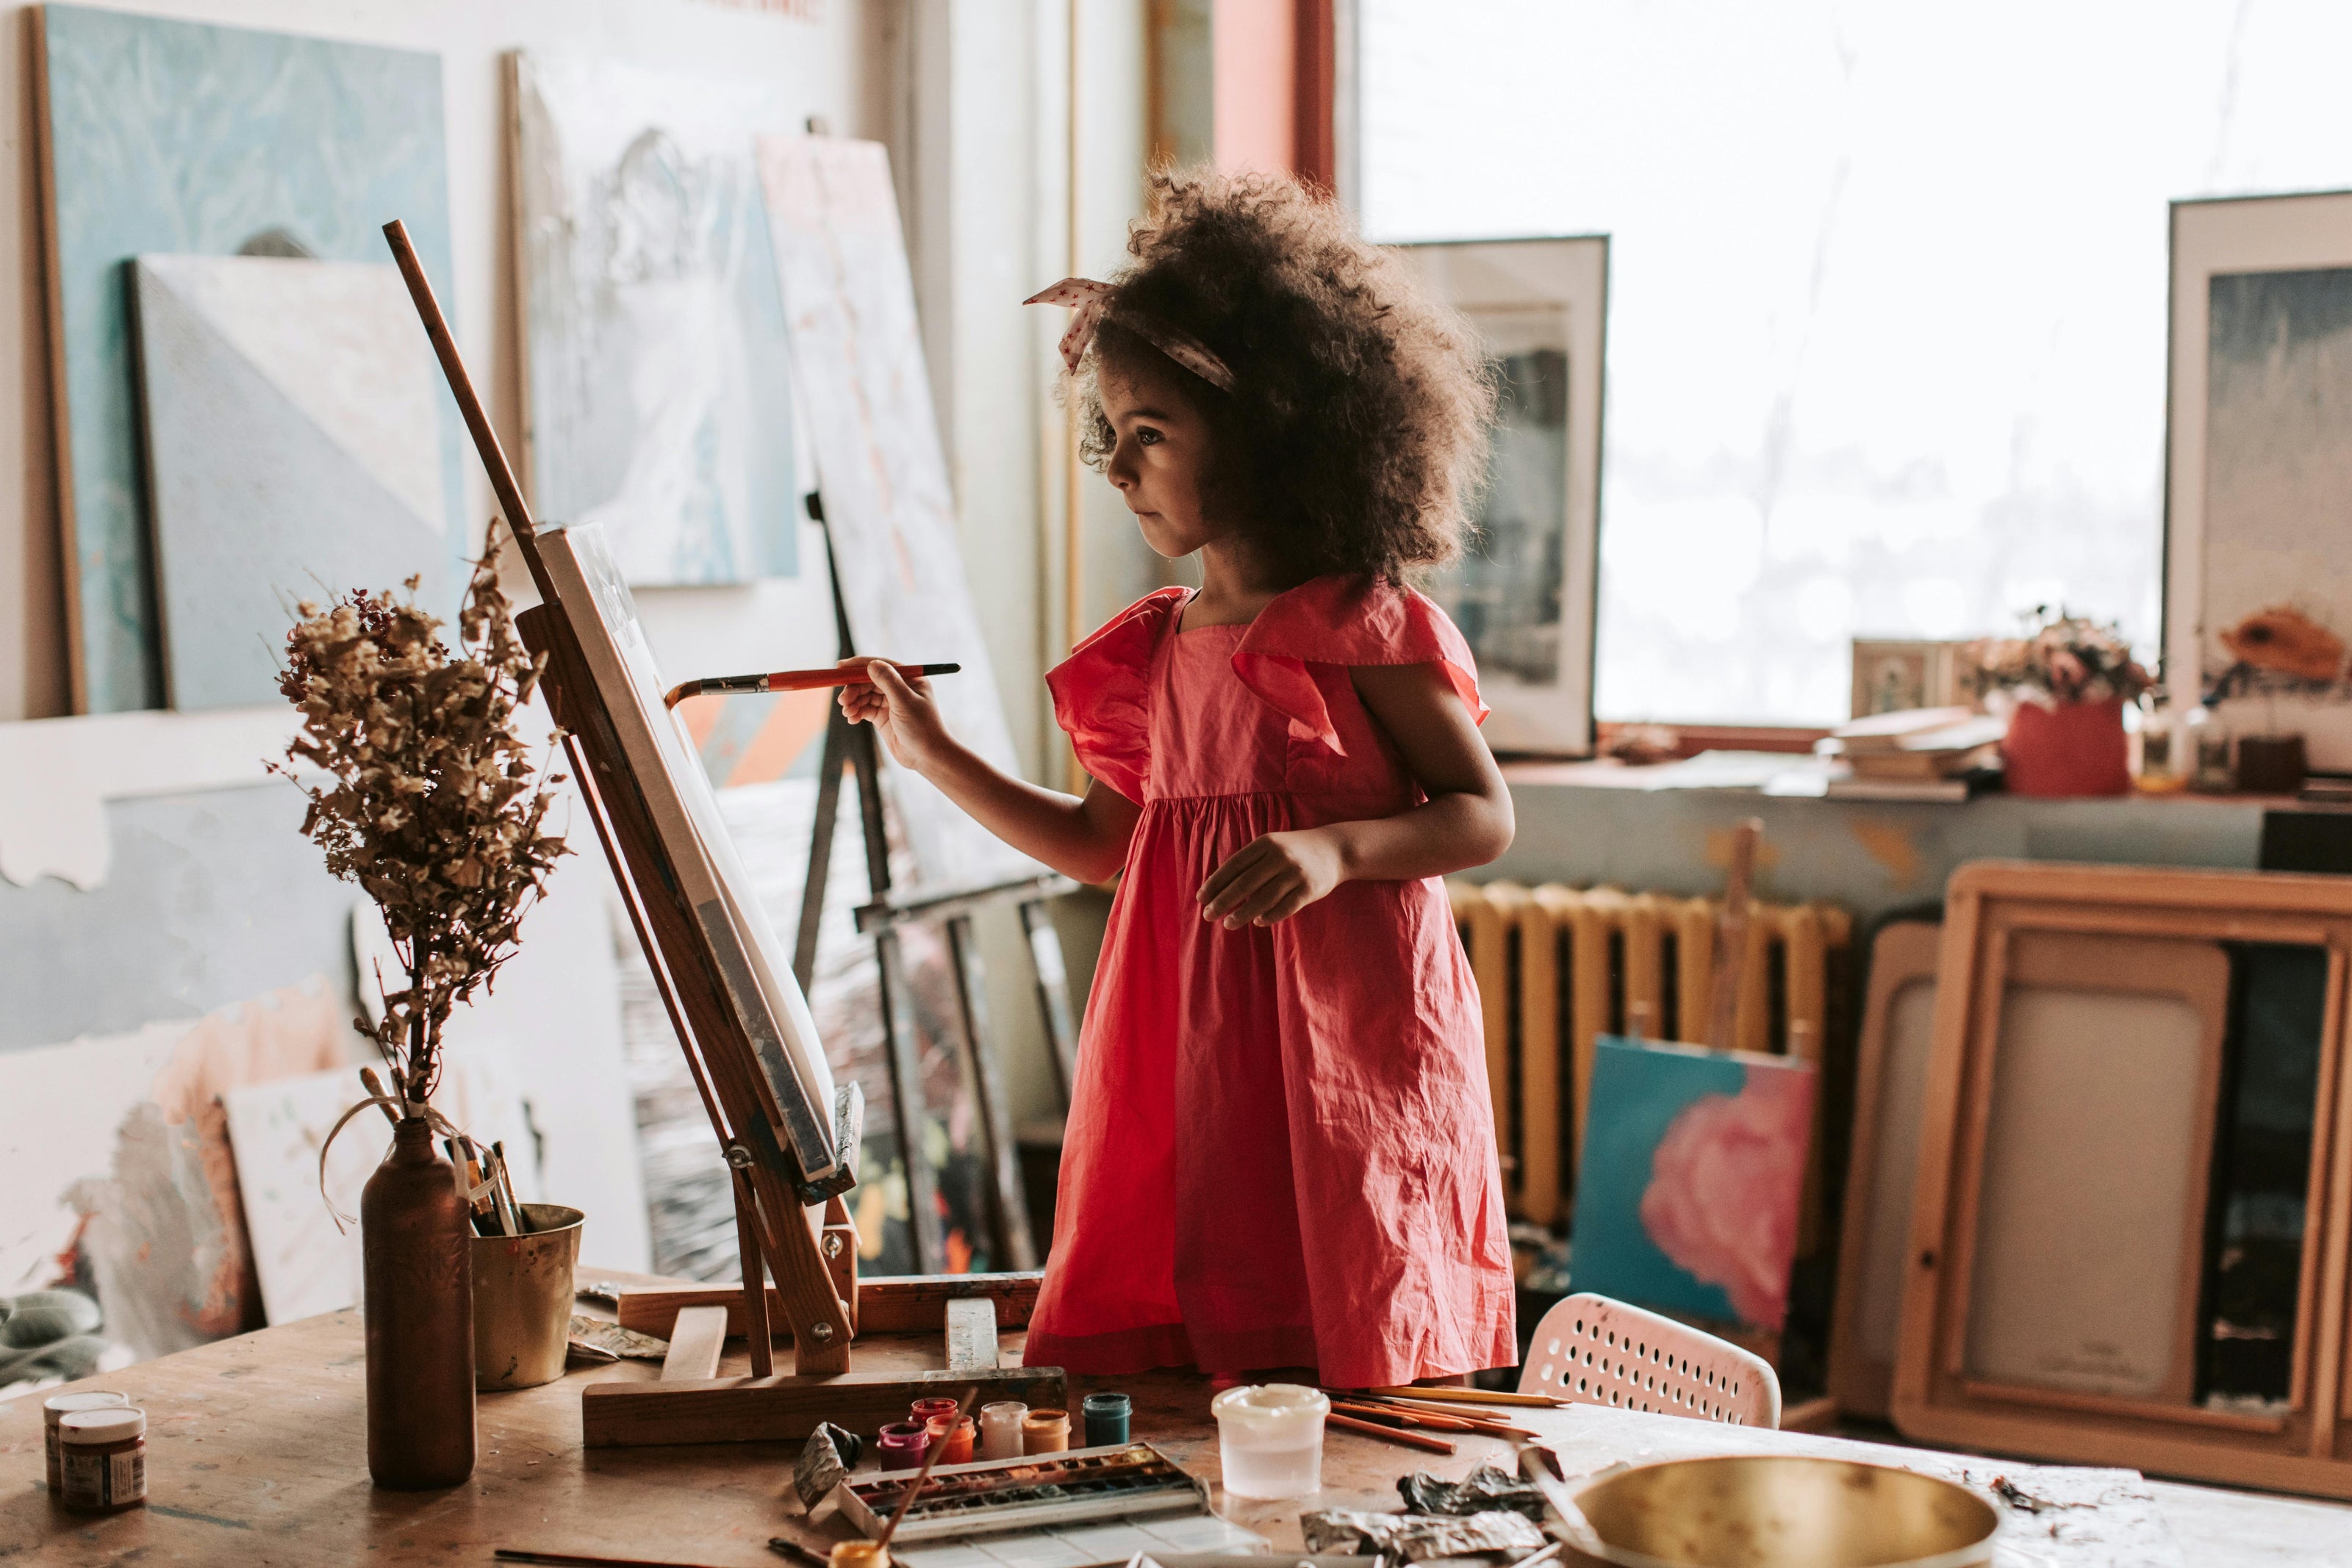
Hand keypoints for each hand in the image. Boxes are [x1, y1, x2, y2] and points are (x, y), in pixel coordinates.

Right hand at [838, 659, 952, 773]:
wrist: (927, 757)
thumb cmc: (922, 728)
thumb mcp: (904, 702)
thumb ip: (888, 682)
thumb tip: (871, 664)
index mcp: (910, 678)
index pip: (881, 665)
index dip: (859, 665)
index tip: (840, 668)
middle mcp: (900, 688)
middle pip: (869, 680)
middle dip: (854, 689)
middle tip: (843, 700)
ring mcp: (890, 703)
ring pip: (865, 695)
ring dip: (853, 702)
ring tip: (847, 712)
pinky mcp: (883, 717)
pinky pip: (865, 709)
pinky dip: (856, 712)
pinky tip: (852, 719)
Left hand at [1197, 829, 1345, 928]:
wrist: (1335, 849)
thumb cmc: (1294, 851)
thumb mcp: (1271, 846)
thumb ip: (1249, 862)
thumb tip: (1217, 886)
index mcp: (1266, 843)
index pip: (1234, 865)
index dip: (1215, 883)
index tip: (1201, 898)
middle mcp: (1280, 856)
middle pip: (1244, 883)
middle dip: (1223, 902)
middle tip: (1207, 915)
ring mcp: (1296, 873)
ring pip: (1263, 899)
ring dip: (1242, 914)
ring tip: (1228, 924)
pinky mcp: (1310, 890)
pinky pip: (1285, 908)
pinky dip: (1269, 916)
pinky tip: (1257, 922)